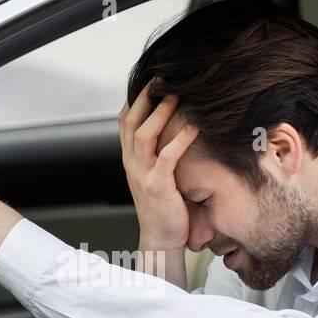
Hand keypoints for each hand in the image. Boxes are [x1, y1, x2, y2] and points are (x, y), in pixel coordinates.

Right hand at [119, 87, 198, 249]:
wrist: (160, 240)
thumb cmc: (164, 208)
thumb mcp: (155, 176)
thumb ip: (156, 154)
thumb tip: (170, 130)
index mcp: (130, 160)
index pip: (125, 121)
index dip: (135, 98)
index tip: (150, 80)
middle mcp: (132, 164)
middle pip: (131, 122)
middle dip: (144, 97)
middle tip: (161, 77)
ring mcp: (142, 175)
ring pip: (144, 135)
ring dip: (160, 112)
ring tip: (176, 95)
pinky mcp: (158, 187)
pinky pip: (166, 157)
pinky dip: (179, 140)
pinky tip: (193, 127)